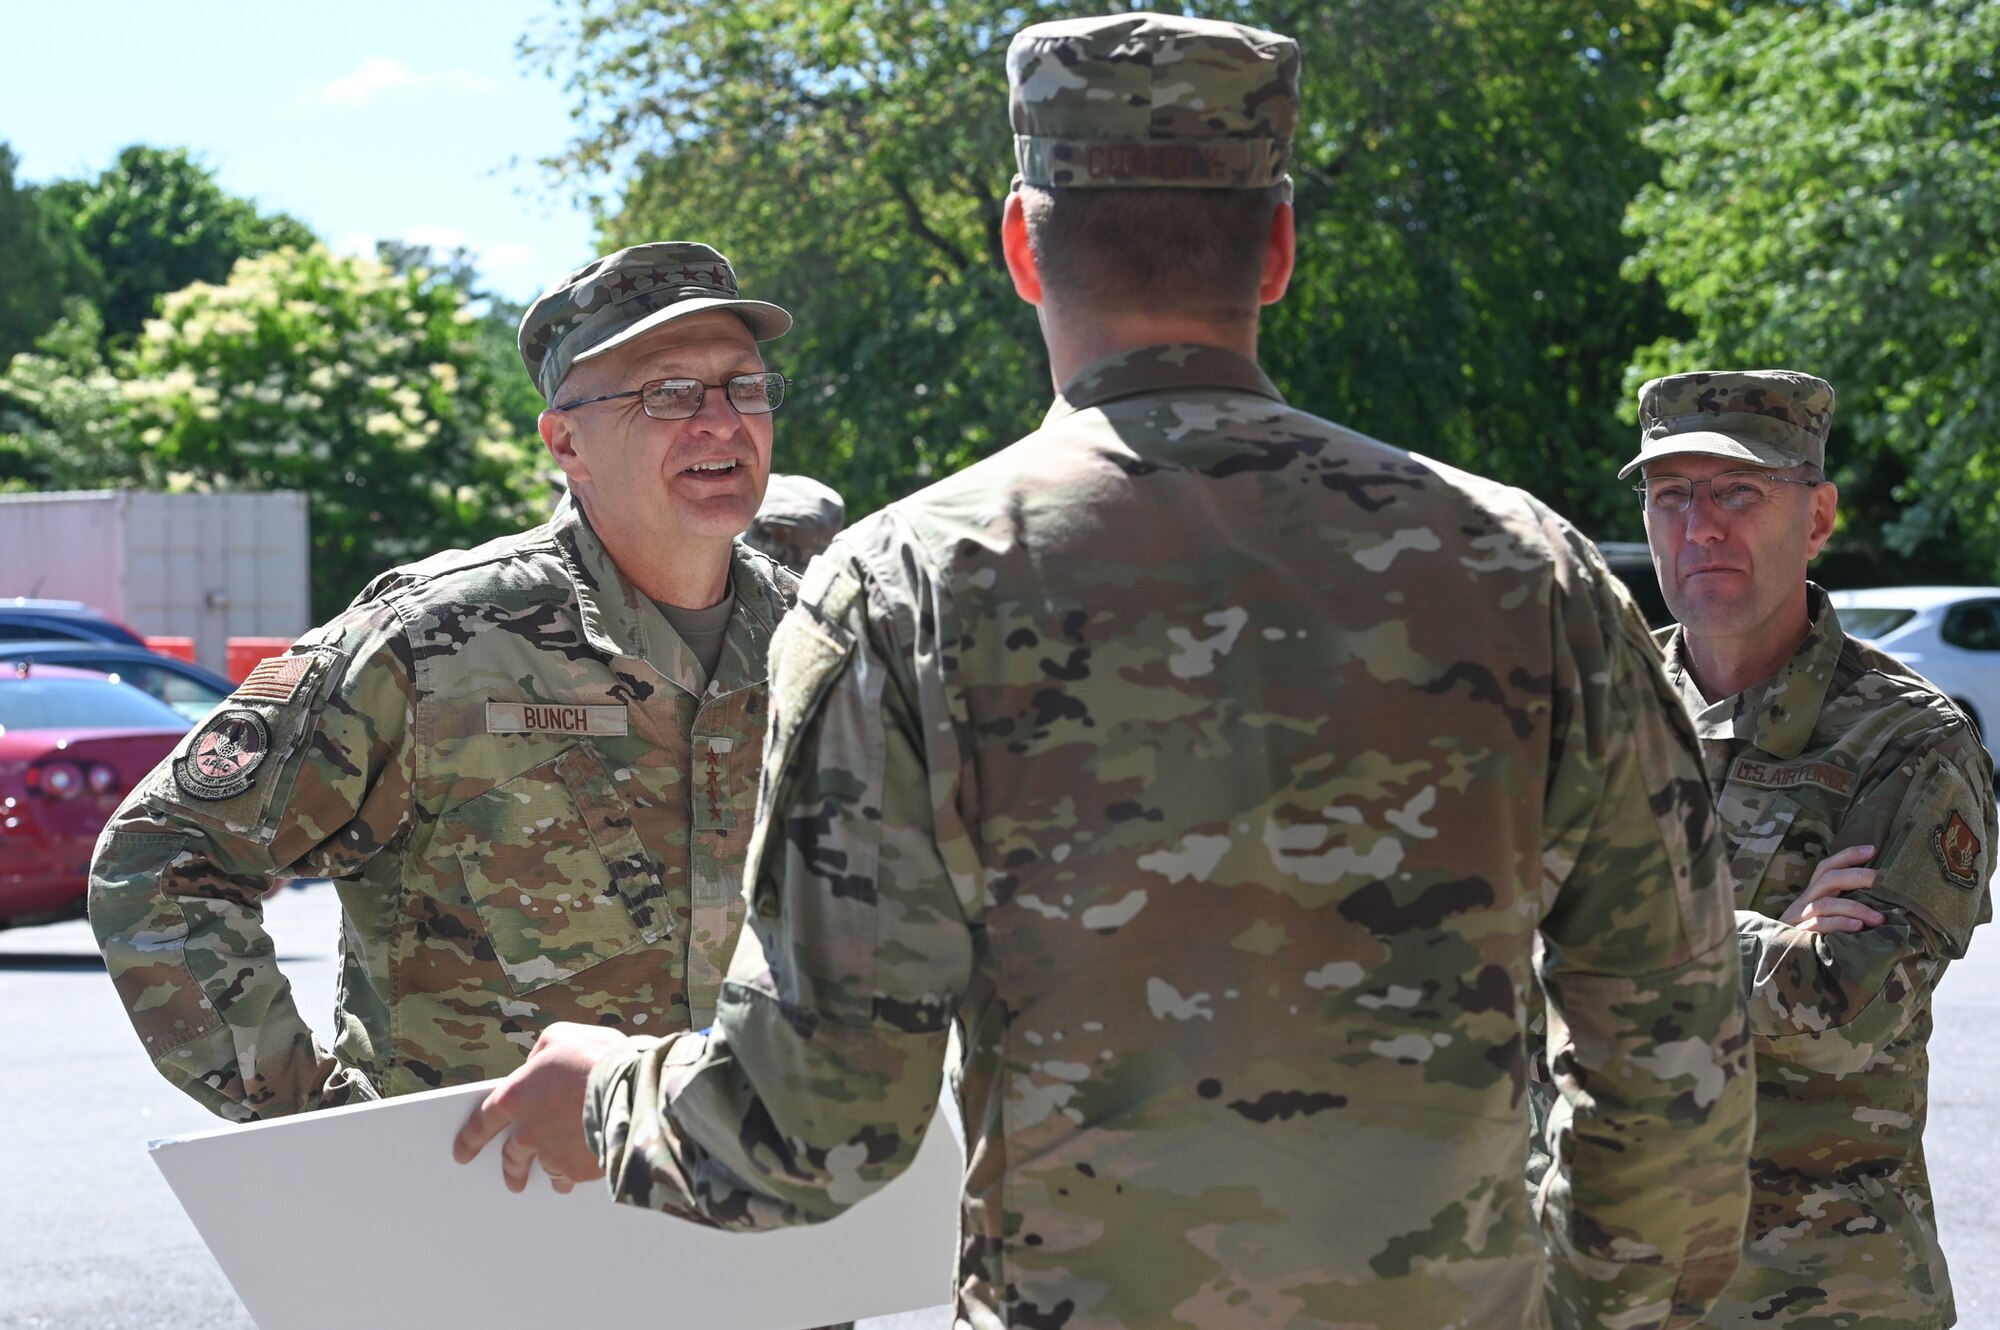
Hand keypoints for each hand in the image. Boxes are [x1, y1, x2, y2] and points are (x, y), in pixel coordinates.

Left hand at [452, 1022, 638, 1193]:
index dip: (469, 1138)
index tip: (462, 1152)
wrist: (634, 1092)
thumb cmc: (598, 1059)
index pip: (481, 1123)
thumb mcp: (560, 1036)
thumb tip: (535, 1063)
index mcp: (516, 1098)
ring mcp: (553, 1155)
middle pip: (511, 1157)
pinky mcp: (578, 1171)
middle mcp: (528, 1132)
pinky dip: (577, 1173)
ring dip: (551, 1172)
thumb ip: (539, 1052)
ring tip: (558, 1181)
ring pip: (546, 1169)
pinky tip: (585, 1169)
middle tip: (513, 1179)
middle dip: (511, 1169)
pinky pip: (574, 1175)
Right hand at [1781, 844, 1882, 933]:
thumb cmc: (1811, 941)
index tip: (1872, 849)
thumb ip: (1843, 908)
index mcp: (1811, 895)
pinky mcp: (1798, 935)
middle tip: (1884, 880)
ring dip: (1856, 908)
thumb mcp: (1826, 920)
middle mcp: (1804, 902)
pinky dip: (1840, 923)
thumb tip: (1882, 903)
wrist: (1779, 962)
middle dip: (1858, 876)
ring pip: (1826, 903)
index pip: (1826, 868)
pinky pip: (1819, 925)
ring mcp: (1799, 919)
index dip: (1847, 856)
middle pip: (1828, 879)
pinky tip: (1858, 927)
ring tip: (1879, 918)